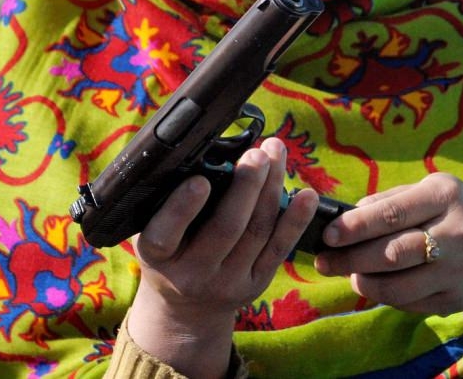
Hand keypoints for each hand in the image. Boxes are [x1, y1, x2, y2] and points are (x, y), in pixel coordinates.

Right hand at [128, 137, 317, 376]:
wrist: (187, 308)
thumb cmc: (169, 254)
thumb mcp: (154, 233)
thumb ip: (167, 205)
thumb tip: (200, 156)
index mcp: (157, 258)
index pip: (164, 234)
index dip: (182, 208)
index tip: (199, 181)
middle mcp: (193, 274)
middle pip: (226, 228)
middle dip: (246, 187)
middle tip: (257, 155)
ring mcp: (228, 282)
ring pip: (257, 231)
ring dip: (272, 188)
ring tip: (276, 154)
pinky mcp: (257, 283)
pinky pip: (280, 248)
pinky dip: (296, 220)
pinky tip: (308, 195)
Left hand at [315, 173, 462, 342]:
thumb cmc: (455, 214)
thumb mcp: (430, 193)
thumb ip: (389, 201)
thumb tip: (344, 216)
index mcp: (445, 196)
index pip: (391, 214)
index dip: (354, 227)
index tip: (327, 235)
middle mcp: (457, 233)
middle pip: (391, 253)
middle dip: (349, 259)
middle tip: (323, 261)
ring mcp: (459, 271)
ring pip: (397, 286)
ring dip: (363, 282)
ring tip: (349, 273)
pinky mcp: (457, 300)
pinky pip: (408, 303)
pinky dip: (385, 295)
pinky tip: (376, 284)